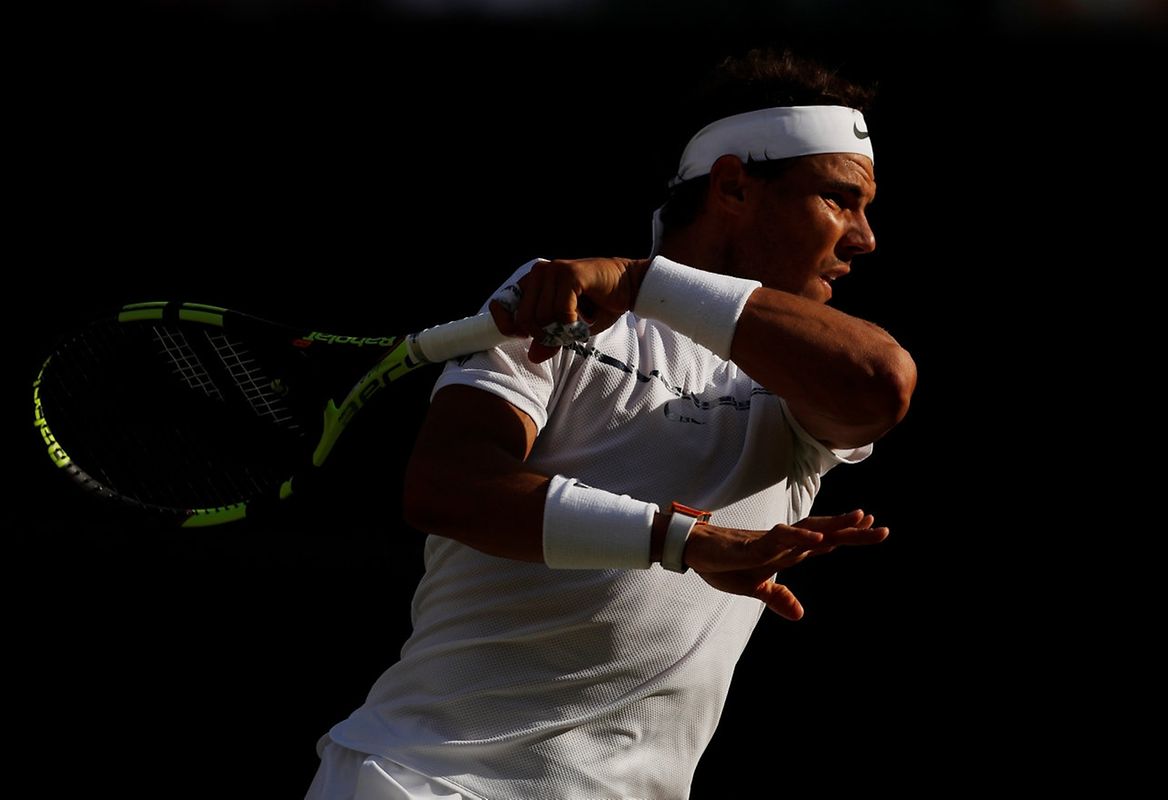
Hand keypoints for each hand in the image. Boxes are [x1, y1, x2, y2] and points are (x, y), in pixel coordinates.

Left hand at [489, 257, 649, 362]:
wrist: (628, 287)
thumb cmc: (598, 305)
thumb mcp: (570, 328)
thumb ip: (550, 339)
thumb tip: (533, 357)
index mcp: (532, 282)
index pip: (502, 303)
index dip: (508, 325)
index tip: (525, 336)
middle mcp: (539, 273)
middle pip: (524, 317)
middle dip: (544, 334)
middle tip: (564, 332)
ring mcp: (554, 271)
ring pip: (543, 316)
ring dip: (563, 328)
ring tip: (579, 322)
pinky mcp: (570, 274)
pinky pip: (561, 310)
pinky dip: (574, 321)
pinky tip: (587, 317)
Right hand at [684, 509, 887, 620]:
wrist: (694, 550)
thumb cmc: (724, 564)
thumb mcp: (755, 588)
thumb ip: (778, 597)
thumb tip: (800, 615)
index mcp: (786, 553)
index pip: (823, 542)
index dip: (846, 535)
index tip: (872, 527)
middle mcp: (783, 544)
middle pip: (823, 533)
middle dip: (851, 531)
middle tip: (881, 528)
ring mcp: (770, 542)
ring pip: (808, 530)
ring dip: (833, 525)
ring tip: (859, 520)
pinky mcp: (754, 546)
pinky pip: (781, 539)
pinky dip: (800, 537)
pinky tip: (818, 538)